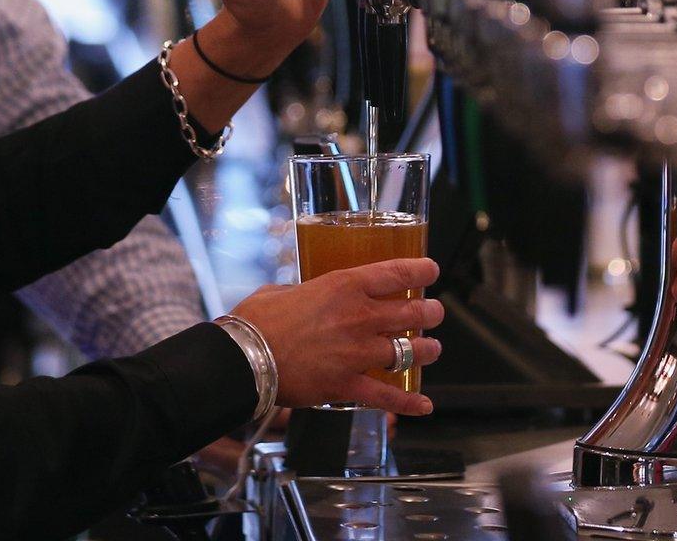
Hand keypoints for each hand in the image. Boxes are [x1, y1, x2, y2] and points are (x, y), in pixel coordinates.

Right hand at [231, 258, 443, 416]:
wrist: (243, 358)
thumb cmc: (256, 320)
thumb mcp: (282, 290)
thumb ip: (302, 291)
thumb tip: (304, 295)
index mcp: (343, 286)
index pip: (395, 273)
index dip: (420, 270)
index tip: (432, 270)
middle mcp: (358, 316)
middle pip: (411, 312)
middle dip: (429, 313)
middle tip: (434, 313)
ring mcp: (357, 352)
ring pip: (409, 351)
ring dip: (426, 351)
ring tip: (432, 349)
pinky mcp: (347, 384)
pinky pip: (387, 395)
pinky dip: (409, 402)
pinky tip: (424, 405)